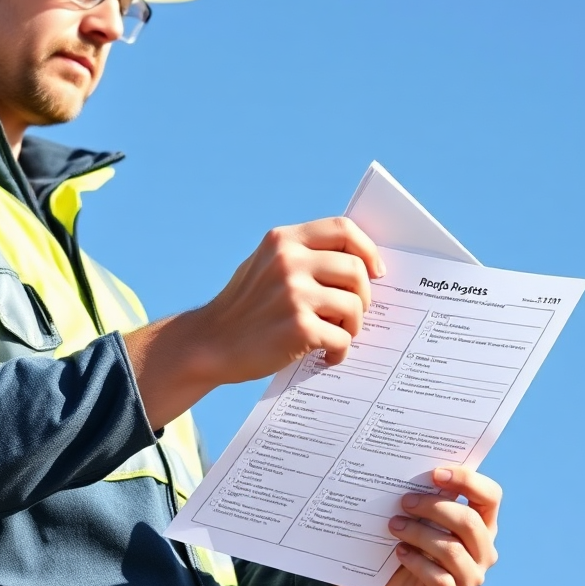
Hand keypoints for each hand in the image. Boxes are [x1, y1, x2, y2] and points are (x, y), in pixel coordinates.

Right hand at [123, 217, 383, 427]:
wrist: (209, 343)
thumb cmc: (243, 308)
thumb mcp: (263, 265)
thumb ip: (300, 256)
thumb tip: (355, 260)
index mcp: (282, 240)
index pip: (343, 229)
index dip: (368, 249)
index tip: (375, 271)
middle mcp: (288, 261)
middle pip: (356, 270)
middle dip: (363, 296)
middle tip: (352, 314)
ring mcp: (293, 294)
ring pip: (354, 306)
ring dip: (352, 326)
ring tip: (335, 336)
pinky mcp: (298, 328)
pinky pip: (341, 338)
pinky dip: (339, 351)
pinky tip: (326, 356)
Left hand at [333, 466, 500, 585]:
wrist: (379, 575)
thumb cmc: (402, 533)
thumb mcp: (413, 511)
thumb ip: (423, 491)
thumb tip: (413, 468)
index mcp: (481, 522)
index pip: (490, 496)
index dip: (467, 481)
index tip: (435, 474)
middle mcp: (483, 551)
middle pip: (469, 522)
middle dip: (434, 507)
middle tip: (404, 501)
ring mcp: (469, 578)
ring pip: (452, 550)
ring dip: (418, 533)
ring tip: (394, 525)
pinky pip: (440, 580)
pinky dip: (416, 562)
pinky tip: (400, 552)